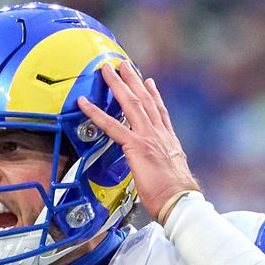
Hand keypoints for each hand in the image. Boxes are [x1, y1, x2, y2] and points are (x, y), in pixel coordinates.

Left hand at [77, 62, 198, 222]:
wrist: (179, 199)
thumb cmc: (175, 194)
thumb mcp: (172, 174)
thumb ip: (163, 165)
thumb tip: (160, 169)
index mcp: (169, 141)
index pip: (160, 112)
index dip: (154, 95)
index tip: (148, 81)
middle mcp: (159, 134)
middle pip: (145, 100)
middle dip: (133, 80)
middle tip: (123, 65)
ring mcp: (148, 137)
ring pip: (132, 103)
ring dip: (118, 84)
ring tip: (107, 70)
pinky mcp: (136, 146)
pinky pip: (112, 126)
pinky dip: (95, 113)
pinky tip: (84, 103)